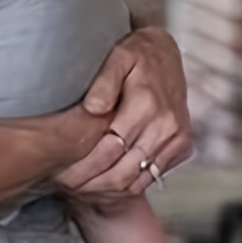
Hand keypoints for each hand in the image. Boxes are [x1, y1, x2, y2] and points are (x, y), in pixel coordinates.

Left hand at [54, 26, 191, 197]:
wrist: (165, 52)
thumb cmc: (136, 53)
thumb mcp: (117, 55)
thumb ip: (104, 82)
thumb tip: (93, 109)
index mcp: (148, 106)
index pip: (110, 149)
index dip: (83, 165)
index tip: (59, 172)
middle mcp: (167, 127)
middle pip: (123, 171)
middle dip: (90, 184)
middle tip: (63, 185)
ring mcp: (177, 139)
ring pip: (137, 181)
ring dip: (107, 190)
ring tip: (77, 189)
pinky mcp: (181, 146)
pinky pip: (151, 178)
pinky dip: (127, 186)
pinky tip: (103, 184)